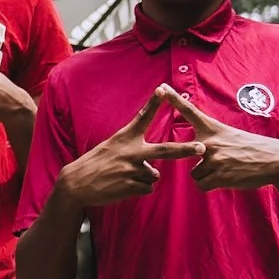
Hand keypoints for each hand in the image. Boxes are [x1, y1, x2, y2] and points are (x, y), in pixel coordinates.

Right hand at [55, 86, 205, 208]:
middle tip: (202, 148)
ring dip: (144, 178)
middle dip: (185, 149)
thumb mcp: (111, 148)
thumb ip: (134, 153)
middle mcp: (131, 152)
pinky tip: (123, 186)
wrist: (76, 183)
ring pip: (154, 175)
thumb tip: (154, 170)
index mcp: (125, 138)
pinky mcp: (130, 186)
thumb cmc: (95, 164)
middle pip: (165, 150)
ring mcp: (131, 170)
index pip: (142, 117)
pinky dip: (138, 189)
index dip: (154, 103)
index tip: (164, 89)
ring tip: (124, 177)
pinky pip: (147, 188)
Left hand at [160, 87, 278, 191]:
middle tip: (221, 160)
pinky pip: (201, 185)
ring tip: (227, 170)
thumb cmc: (252, 149)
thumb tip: (199, 151)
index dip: (174, 100)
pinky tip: (227, 179)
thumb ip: (212, 139)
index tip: (161, 87)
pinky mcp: (219, 175)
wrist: (276, 161)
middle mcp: (210, 141)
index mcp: (214, 128)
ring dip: (207, 176)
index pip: (190, 111)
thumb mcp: (231, 135)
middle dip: (197, 161)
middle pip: (183, 153)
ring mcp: (214, 158)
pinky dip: (211, 186)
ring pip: (195, 173)